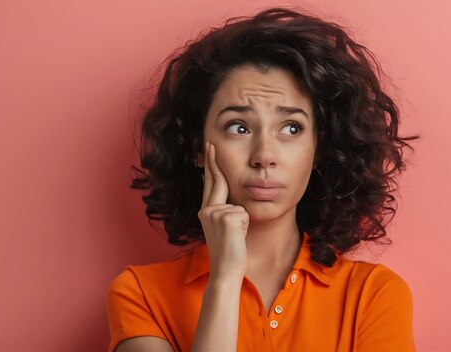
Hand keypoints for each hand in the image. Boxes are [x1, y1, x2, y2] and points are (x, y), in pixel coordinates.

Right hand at [197, 142, 248, 280]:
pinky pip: (244, 214)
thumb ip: (225, 211)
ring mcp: (215, 213)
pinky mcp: (227, 218)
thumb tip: (233, 199)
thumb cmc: (229, 252)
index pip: (209, 184)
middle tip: (210, 144)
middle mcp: (207, 210)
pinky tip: (237, 238)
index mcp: (205, 212)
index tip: (209, 151)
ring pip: (239, 205)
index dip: (210, 167)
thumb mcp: (224, 228)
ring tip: (235, 238)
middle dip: (213, 161)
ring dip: (242, 221)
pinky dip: (245, 225)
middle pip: (215, 181)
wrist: (225, 270)